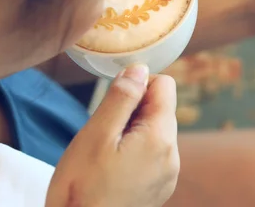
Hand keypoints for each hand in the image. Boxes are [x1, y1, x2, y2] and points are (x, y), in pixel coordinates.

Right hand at [46, 65, 178, 206]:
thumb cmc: (82, 188)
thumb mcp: (96, 135)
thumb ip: (121, 97)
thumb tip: (140, 67)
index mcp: (161, 138)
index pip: (165, 85)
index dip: (137, 85)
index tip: (113, 104)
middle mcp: (172, 155)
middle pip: (160, 109)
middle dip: (132, 111)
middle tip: (104, 133)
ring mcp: (168, 175)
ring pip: (154, 131)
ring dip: (131, 132)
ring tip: (105, 155)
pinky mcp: (159, 188)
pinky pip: (151, 155)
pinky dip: (133, 152)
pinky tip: (111, 170)